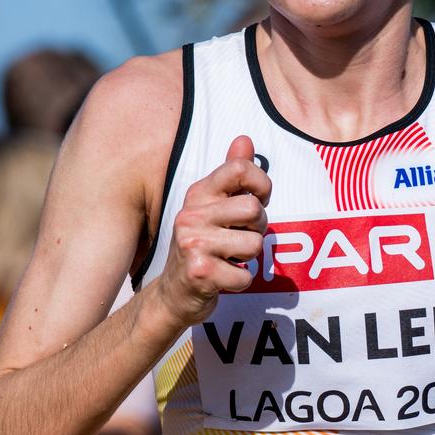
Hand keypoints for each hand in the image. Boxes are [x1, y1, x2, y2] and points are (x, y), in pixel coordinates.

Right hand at [152, 134, 270, 325]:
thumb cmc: (200, 247)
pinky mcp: (199, 273)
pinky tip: (222, 278)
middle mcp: (191, 214)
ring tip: (229, 258)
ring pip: (254, 245)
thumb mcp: (211, 207)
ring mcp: (193, 243)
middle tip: (242, 237)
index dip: (262, 184)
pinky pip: (245, 276)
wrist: (172, 295)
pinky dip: (241, 282)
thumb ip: (230, 175)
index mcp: (198, 194)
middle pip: (254, 209)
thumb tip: (244, 139)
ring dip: (249, 258)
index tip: (259, 199)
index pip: (239, 169)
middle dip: (258, 228)